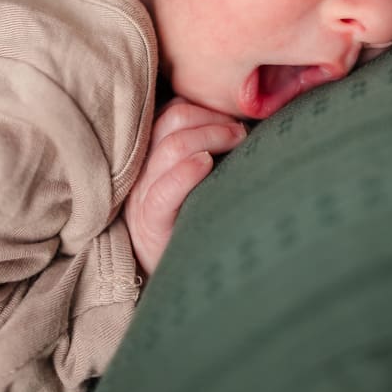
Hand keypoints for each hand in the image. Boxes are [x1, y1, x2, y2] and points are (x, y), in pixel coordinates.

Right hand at [124, 98, 247, 275]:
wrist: (175, 284)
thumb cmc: (194, 224)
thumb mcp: (198, 183)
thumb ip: (208, 151)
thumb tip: (249, 124)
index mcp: (152, 155)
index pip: (172, 110)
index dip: (205, 107)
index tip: (234, 119)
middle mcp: (142, 170)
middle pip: (173, 119)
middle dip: (213, 118)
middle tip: (241, 132)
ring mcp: (142, 197)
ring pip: (171, 146)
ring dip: (210, 135)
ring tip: (237, 142)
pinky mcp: (150, 225)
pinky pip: (163, 192)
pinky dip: (186, 172)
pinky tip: (206, 164)